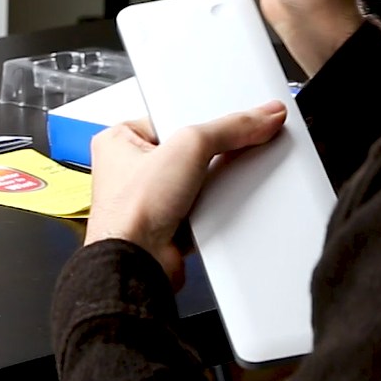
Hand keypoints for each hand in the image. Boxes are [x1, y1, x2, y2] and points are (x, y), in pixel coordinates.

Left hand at [83, 102, 287, 289]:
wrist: (137, 263)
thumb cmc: (131, 211)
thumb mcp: (188, 148)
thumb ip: (229, 129)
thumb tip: (261, 116)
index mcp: (120, 140)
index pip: (173, 117)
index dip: (203, 118)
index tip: (231, 120)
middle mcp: (130, 168)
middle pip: (188, 149)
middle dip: (209, 155)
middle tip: (225, 153)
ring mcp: (150, 197)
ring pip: (197, 179)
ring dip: (210, 185)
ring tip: (210, 186)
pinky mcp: (169, 222)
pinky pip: (201, 205)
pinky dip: (212, 207)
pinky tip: (213, 207)